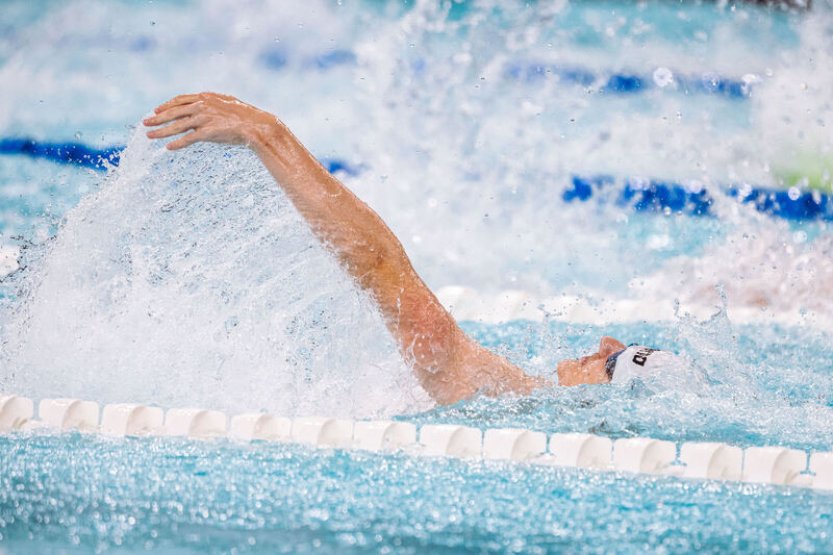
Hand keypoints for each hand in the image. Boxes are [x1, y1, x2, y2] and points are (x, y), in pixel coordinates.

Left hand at [143, 92, 277, 149]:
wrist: (256, 125)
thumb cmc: (245, 116)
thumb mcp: (227, 104)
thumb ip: (213, 104)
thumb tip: (206, 108)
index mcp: (205, 97)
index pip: (180, 100)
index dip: (166, 106)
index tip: (156, 110)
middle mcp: (202, 106)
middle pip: (173, 112)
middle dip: (157, 118)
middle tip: (145, 123)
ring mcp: (204, 119)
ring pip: (177, 125)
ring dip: (161, 131)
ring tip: (150, 136)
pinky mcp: (208, 132)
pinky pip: (188, 139)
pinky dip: (177, 143)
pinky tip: (169, 148)